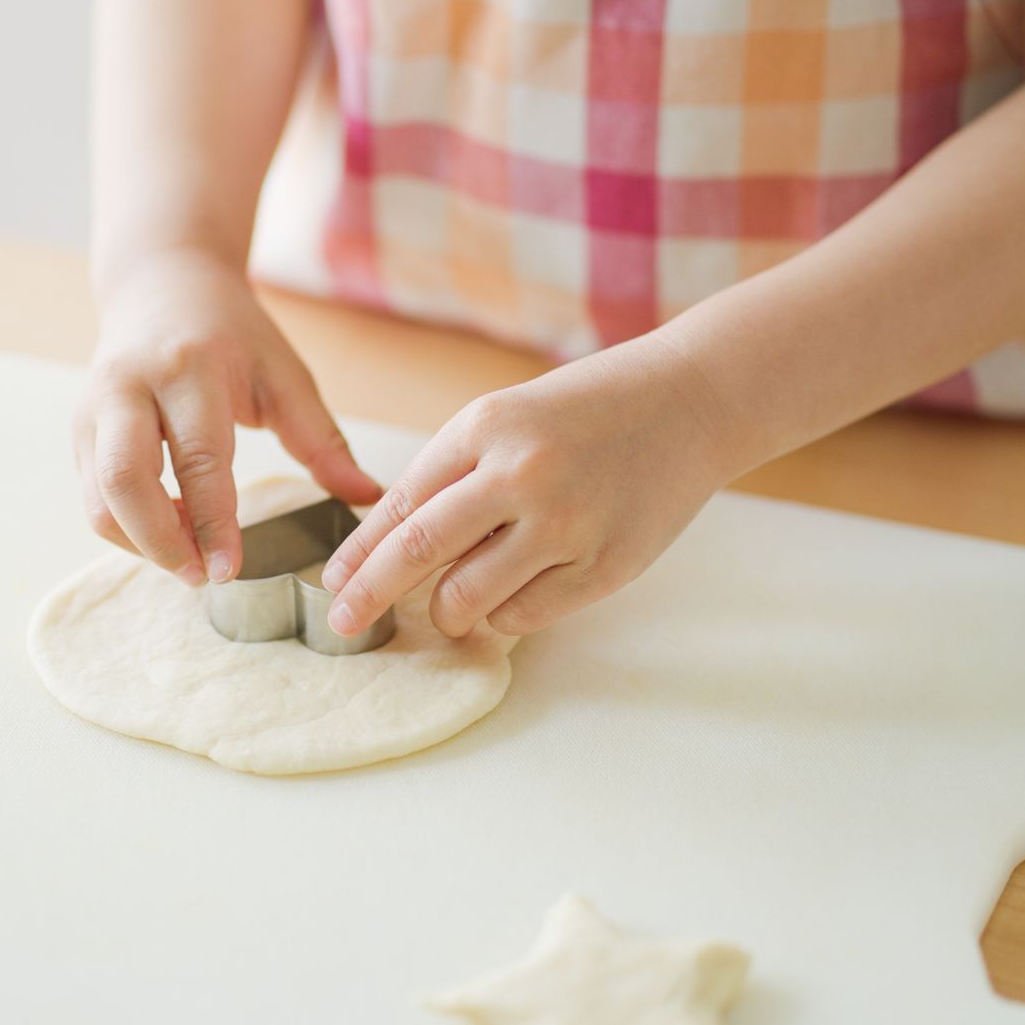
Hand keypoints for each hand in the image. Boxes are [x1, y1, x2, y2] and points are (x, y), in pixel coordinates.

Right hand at [74, 254, 382, 583]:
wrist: (161, 286)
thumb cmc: (230, 334)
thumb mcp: (284, 373)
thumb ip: (322, 439)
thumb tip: (366, 495)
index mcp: (188, 369)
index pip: (197, 458)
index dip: (212, 522)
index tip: (228, 571)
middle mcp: (129, 387)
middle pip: (123, 481)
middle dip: (160, 542)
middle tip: (202, 576)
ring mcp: (94, 409)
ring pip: (99, 498)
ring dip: (141, 543)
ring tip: (191, 557)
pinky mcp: (79, 430)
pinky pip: (93, 496)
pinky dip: (128, 529)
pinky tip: (170, 533)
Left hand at [320, 336, 736, 638]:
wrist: (690, 402)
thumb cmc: (588, 411)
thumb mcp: (509, 418)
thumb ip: (454, 477)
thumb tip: (392, 552)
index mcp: (485, 428)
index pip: (401, 504)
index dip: (360, 553)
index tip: (333, 584)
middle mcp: (521, 474)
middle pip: (419, 552)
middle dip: (371, 595)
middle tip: (344, 623)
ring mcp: (565, 524)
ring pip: (469, 598)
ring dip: (448, 612)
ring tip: (452, 608)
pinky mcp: (604, 566)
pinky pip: (524, 615)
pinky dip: (504, 615)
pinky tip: (513, 593)